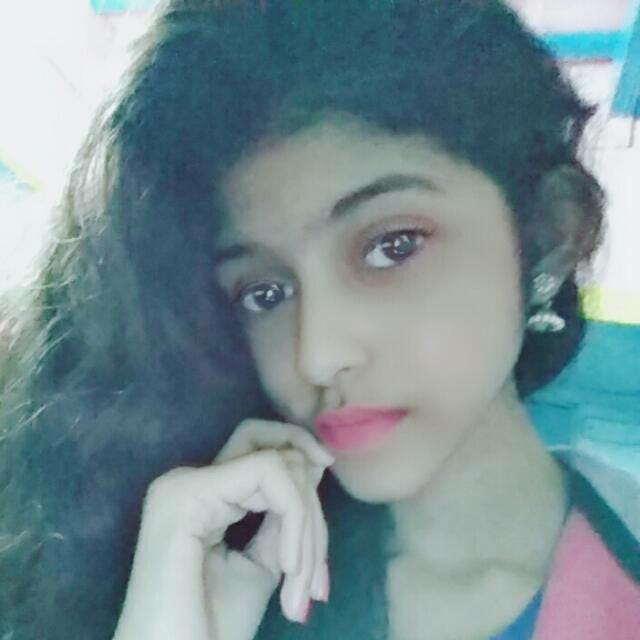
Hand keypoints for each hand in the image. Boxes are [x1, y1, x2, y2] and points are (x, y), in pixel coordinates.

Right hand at [113, 419, 333, 639]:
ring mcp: (184, 484)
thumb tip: (312, 470)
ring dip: (308, 526)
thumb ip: (281, 517)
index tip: (326, 514)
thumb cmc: (210, 632)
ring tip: (302, 590)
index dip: (303, 469)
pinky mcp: (189, 495)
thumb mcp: (261, 563)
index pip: (261, 451)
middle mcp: (187, 480)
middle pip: (274, 451)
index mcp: (201, 496)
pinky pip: (269, 474)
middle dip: (312, 506)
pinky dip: (295, 518)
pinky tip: (289, 568)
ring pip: (279, 464)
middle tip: (317, 579)